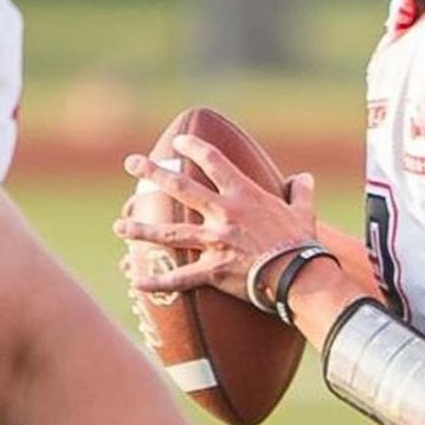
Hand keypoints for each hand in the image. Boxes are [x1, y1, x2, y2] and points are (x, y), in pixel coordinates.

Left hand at [114, 134, 318, 301]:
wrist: (300, 276)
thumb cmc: (302, 242)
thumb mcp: (304, 211)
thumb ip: (301, 191)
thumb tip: (303, 177)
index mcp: (245, 195)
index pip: (214, 162)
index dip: (194, 148)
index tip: (179, 142)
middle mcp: (224, 214)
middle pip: (180, 189)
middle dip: (152, 173)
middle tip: (131, 163)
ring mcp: (215, 242)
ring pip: (169, 233)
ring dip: (141, 230)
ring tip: (120, 226)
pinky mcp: (213, 270)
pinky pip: (178, 278)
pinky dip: (156, 281)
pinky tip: (135, 282)